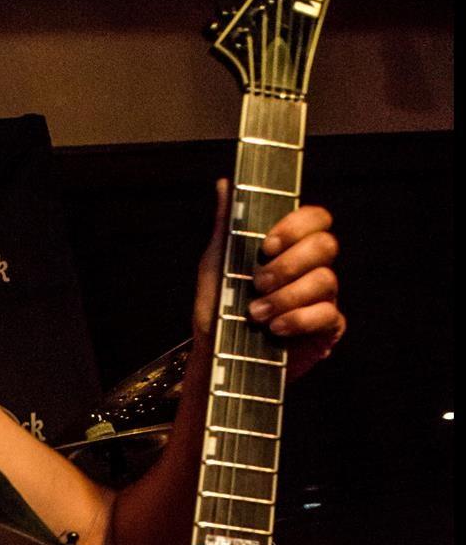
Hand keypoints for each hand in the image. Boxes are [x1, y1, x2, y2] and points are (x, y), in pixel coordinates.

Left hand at [194, 179, 345, 382]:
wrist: (216, 360)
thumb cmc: (218, 312)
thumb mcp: (215, 266)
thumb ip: (225, 226)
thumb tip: (224, 184)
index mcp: (290, 248)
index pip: (315, 219)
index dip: (298, 225)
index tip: (268, 245)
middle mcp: (311, 269)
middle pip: (326, 246)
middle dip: (290, 264)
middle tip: (258, 283)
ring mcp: (322, 298)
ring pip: (326, 280)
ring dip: (287, 297)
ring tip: (256, 314)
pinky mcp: (326, 329)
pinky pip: (328, 315)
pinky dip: (299, 319)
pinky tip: (275, 329)